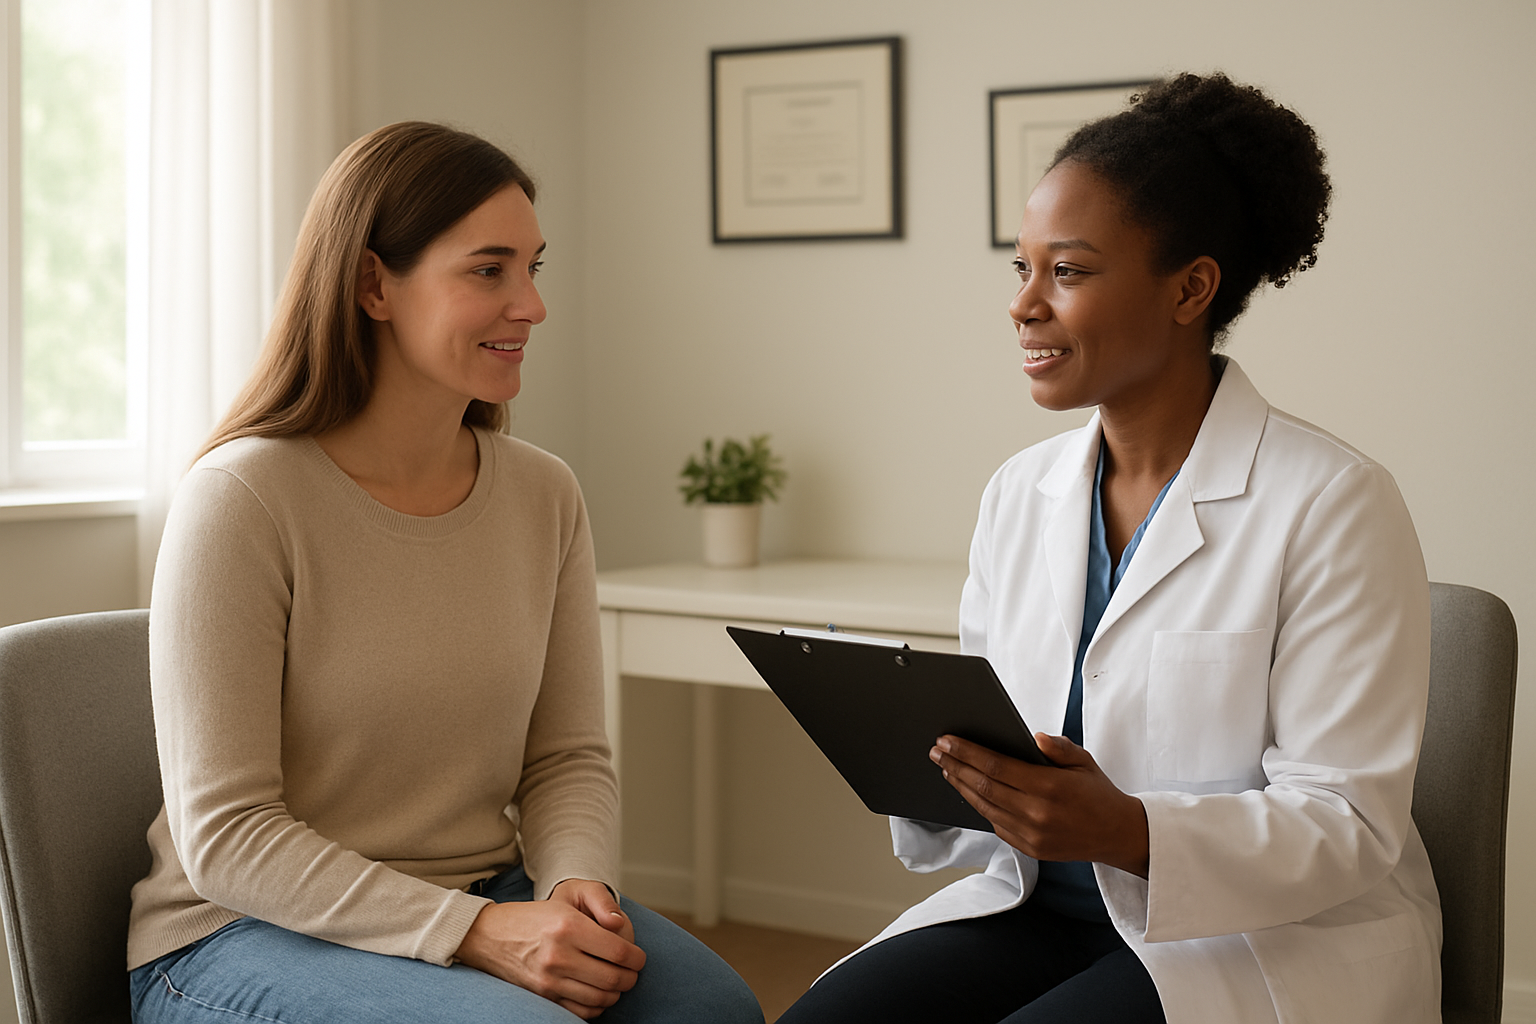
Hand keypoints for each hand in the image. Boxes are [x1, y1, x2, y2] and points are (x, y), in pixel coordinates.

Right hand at [454, 878, 645, 1018]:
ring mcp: (549, 979)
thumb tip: (622, 927)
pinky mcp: (543, 996)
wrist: (490, 935)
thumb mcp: (566, 902)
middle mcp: (559, 955)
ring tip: (617, 982)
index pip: (618, 952)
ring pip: (600, 998)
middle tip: (632, 972)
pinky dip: (597, 1006)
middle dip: (630, 978)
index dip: (636, 958)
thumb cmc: (534, 916)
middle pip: (613, 979)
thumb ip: (600, 909)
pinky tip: (599, 994)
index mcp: (569, 927)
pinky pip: (580, 1011)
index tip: (638, 958)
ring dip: (616, 994)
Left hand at [931, 733, 1149, 877]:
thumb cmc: (1098, 793)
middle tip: (936, 752)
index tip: (947, 740)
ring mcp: (1031, 835)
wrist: (1118, 835)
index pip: (996, 766)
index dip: (967, 752)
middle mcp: (1037, 813)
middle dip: (955, 766)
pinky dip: (979, 806)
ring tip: (947, 768)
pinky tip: (969, 791)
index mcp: (1049, 787)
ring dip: (961, 786)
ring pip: (984, 807)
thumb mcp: (1084, 760)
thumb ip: (1058, 746)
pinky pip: (996, 824)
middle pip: (983, 786)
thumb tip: (1033, 736)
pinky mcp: (1030, 849)